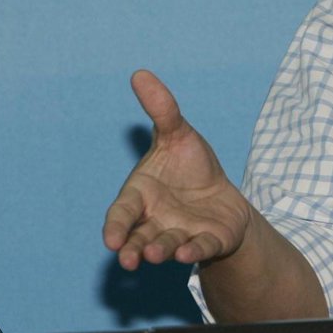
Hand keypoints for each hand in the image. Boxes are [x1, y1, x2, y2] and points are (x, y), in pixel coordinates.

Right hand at [103, 70, 251, 269]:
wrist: (222, 195)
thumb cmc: (191, 167)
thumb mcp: (178, 133)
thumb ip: (161, 110)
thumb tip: (140, 74)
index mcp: (142, 197)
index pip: (123, 213)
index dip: (115, 227)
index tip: (109, 240)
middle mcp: (156, 221)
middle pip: (139, 237)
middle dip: (132, 248)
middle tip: (127, 258)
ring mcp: (181, 234)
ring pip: (166, 246)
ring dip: (161, 250)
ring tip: (156, 254)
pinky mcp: (207, 241)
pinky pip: (200, 247)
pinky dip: (194, 250)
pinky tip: (187, 253)